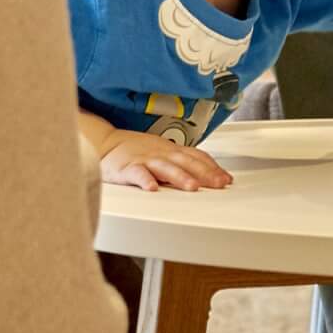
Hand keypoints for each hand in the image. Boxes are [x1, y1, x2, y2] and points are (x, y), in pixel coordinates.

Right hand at [97, 130, 230, 192]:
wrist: (106, 143)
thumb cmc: (136, 150)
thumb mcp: (163, 152)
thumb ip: (183, 162)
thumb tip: (208, 174)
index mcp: (171, 150)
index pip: (196, 157)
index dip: (213, 168)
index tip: (226, 179)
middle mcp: (161, 154)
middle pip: (186, 162)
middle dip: (204, 173)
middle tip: (218, 184)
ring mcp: (145, 160)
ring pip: (165, 168)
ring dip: (180, 177)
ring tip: (192, 187)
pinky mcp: (126, 168)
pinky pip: (137, 174)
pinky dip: (145, 180)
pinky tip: (152, 188)